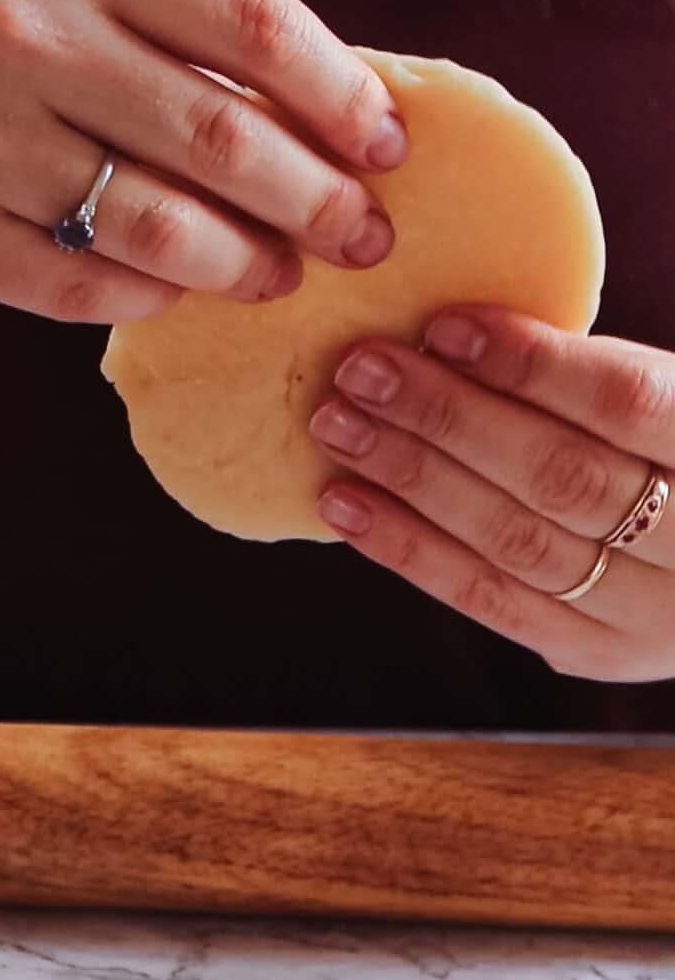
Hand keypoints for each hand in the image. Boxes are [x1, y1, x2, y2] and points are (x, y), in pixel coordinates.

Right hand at [0, 0, 405, 322]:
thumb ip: (188, 28)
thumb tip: (326, 120)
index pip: (252, 27)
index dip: (341, 96)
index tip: (388, 146)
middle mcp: (34, 46)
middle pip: (221, 140)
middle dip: (318, 202)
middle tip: (364, 236)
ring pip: (161, 231)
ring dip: (247, 265)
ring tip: (284, 274)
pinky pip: (86, 291)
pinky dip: (152, 298)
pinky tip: (179, 290)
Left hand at [309, 304, 674, 682]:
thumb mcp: (671, 398)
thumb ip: (591, 379)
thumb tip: (450, 339)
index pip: (625, 403)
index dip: (530, 364)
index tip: (444, 326)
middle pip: (560, 478)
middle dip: (448, 420)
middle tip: (361, 370)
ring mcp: (650, 617)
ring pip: (515, 544)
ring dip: (413, 480)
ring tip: (339, 428)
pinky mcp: (595, 652)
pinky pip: (490, 602)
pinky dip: (411, 551)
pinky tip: (349, 507)